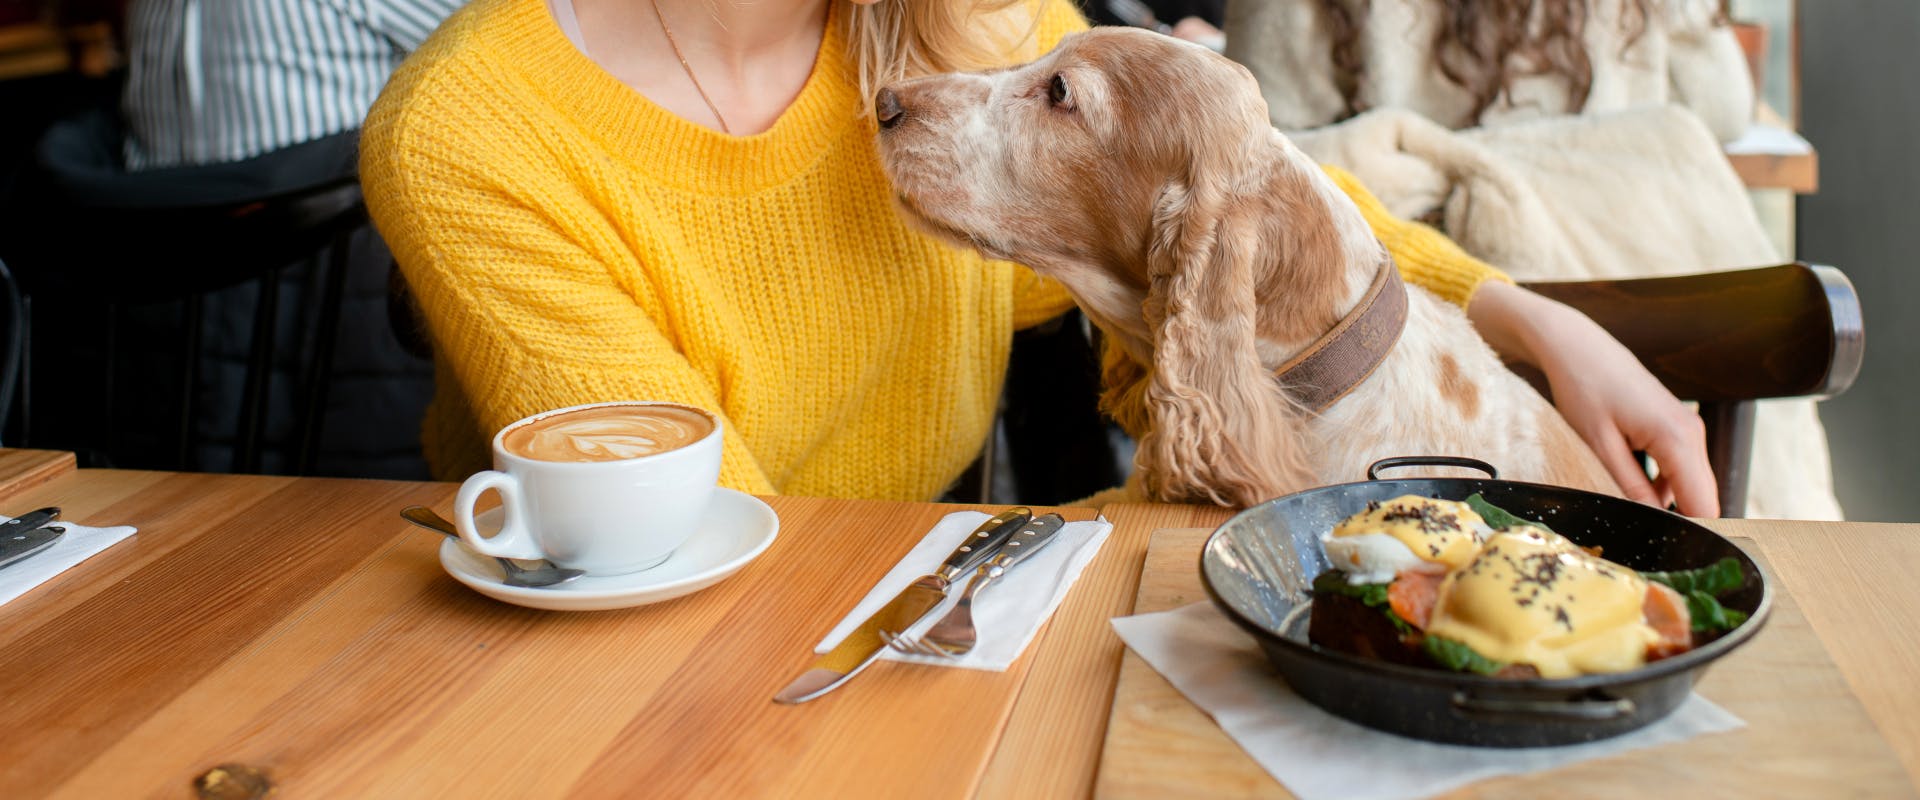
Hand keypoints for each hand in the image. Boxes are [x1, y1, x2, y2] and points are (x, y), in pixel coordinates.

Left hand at [1468, 281, 1719, 516]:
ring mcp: (1686, 428)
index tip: (1673, 557)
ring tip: (1626, 509)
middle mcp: (1691, 432)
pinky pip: (1675, 468)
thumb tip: (1652, 523)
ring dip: (1664, 503)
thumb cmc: (1584, 389)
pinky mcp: (1674, 427)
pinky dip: (1657, 484)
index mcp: (1678, 438)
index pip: (1705, 504)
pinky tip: (1626, 483)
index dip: (1693, 534)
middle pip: (1701, 497)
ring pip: (1687, 484)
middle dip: (1678, 522)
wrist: (1578, 346)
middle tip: (1644, 541)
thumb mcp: (1599, 445)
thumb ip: (1629, 488)